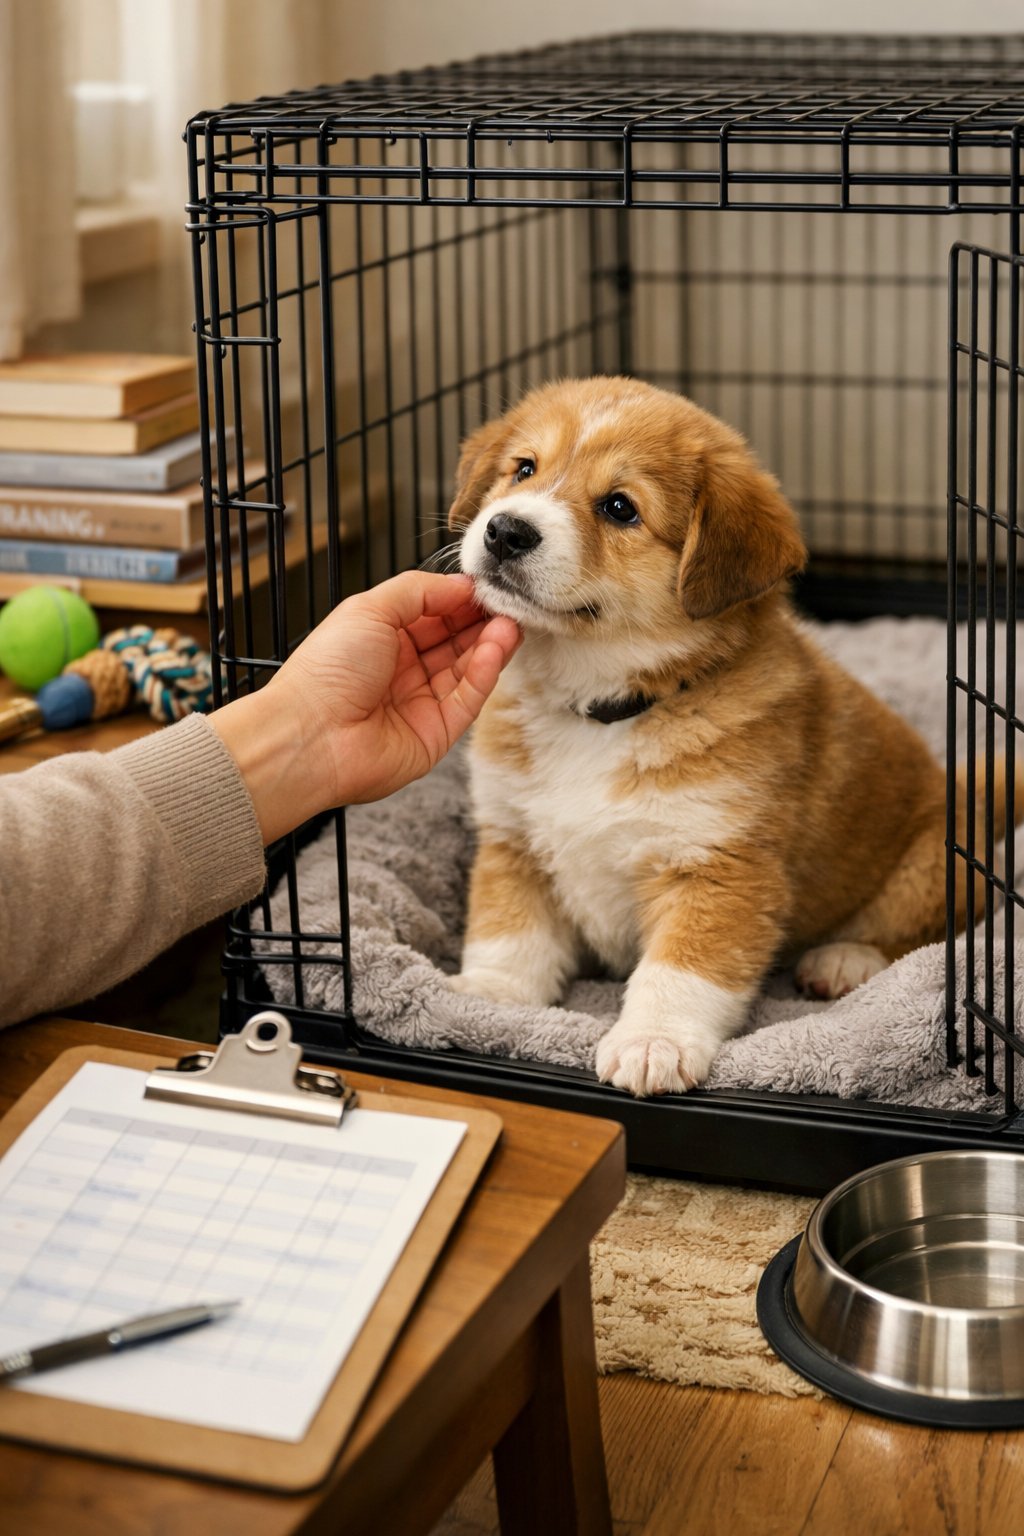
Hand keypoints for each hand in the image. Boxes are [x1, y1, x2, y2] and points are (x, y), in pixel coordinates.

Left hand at [211, 572, 520, 842]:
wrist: (310, 735)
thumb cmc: (327, 669)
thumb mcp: (370, 608)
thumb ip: (420, 591)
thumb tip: (462, 584)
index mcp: (381, 638)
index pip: (433, 613)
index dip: (460, 599)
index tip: (487, 585)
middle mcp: (402, 670)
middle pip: (454, 640)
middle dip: (482, 620)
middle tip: (508, 602)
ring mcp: (420, 703)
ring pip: (467, 669)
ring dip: (490, 644)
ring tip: (509, 623)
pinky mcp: (436, 735)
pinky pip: (467, 700)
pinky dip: (485, 673)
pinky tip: (497, 648)